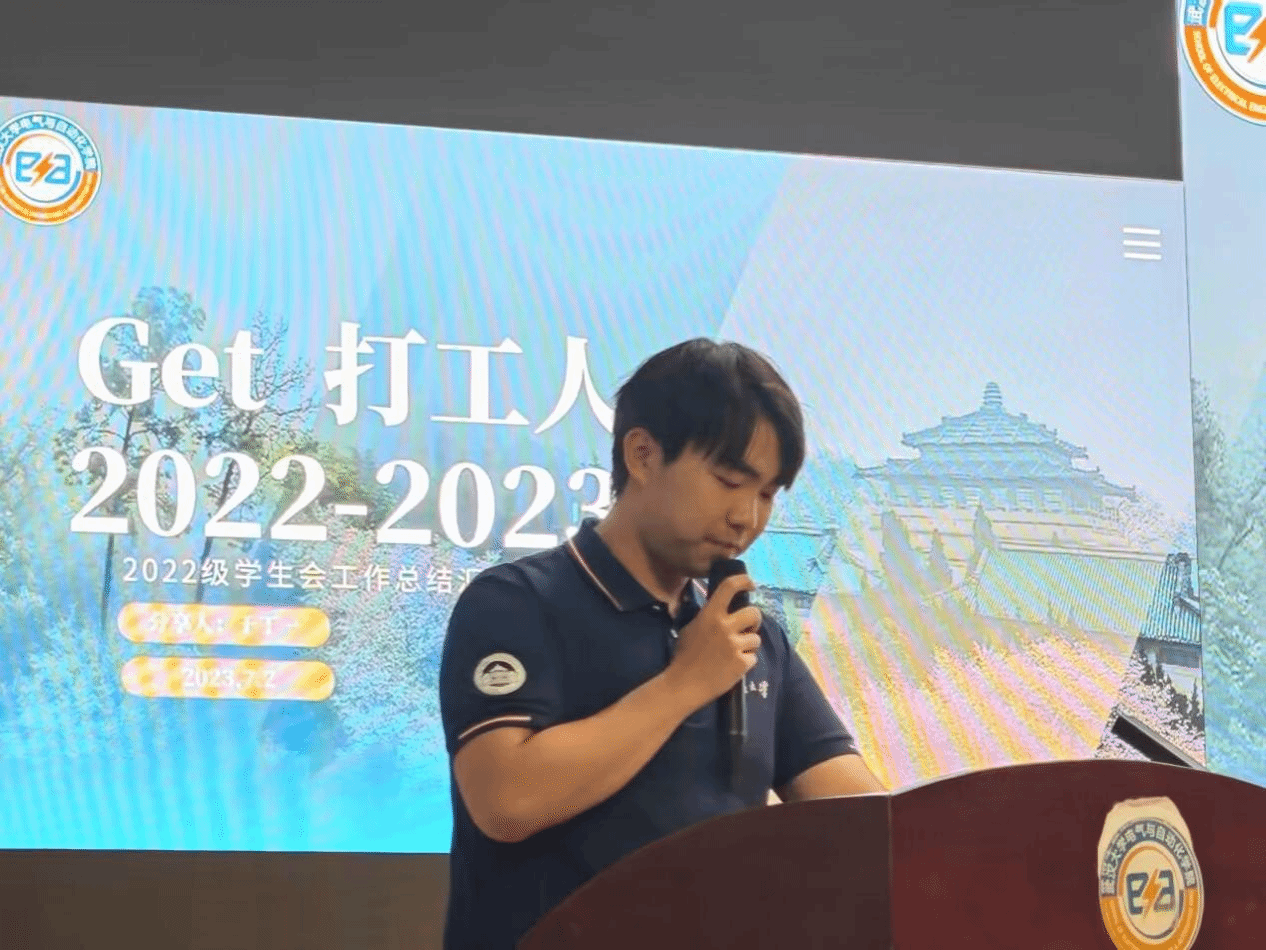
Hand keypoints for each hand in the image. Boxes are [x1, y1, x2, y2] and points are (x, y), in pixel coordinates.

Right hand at [666, 573, 762, 709]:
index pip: (729, 587)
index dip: (744, 581)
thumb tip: (720, 608)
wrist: (684, 685)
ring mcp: (735, 645)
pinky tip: (732, 667)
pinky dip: (745, 662)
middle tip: (746, 628)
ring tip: (734, 653)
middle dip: (754, 621)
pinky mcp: (742, 663)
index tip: (750, 584)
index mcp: (710, 615)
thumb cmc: (684, 656)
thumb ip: (707, 617)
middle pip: (754, 613)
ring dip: (748, 644)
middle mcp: (725, 627)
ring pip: (756, 638)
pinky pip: (753, 657)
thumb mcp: (690, 629)